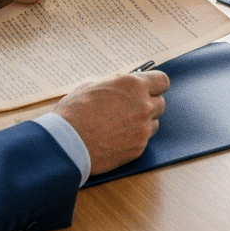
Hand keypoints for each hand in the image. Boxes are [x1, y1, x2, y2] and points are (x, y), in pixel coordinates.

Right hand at [54, 71, 169, 174]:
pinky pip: (143, 140)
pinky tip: (116, 138)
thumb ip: (113, 83)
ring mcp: (143, 129)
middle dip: (148, 104)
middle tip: (131, 108)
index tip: (149, 88)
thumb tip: (119, 84)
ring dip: (143, 122)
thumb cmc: (75, 111)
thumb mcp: (92, 85)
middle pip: (160, 103)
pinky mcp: (138, 149)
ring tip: (120, 125)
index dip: (155, 85)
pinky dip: (134, 139)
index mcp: (134, 85)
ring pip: (153, 123)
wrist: (67, 143)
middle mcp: (144, 106)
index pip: (162, 81)